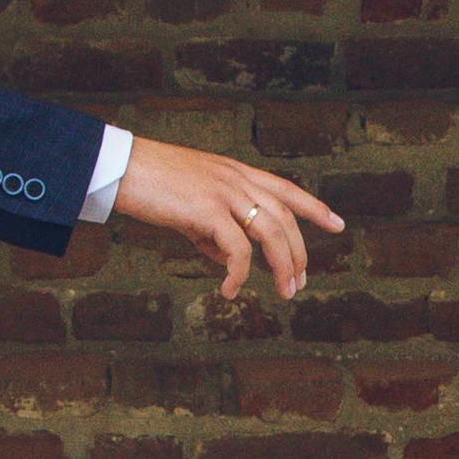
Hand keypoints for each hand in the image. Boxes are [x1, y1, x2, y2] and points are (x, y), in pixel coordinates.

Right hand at [112, 138, 345, 301]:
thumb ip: (212, 226)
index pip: (286, 189)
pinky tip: (230, 289)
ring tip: (285, 292)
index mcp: (235, 172)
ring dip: (283, 267)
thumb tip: (226, 257)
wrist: (120, 166)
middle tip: (301, 282)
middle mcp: (236, 179)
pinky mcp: (207, 210)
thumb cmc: (150, 183)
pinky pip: (237, 250)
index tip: (337, 224)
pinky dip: (239, 274)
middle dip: (299, 253)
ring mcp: (224, 192)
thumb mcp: (191, 201)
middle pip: (285, 218)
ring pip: (271, 234)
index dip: (314, 208)